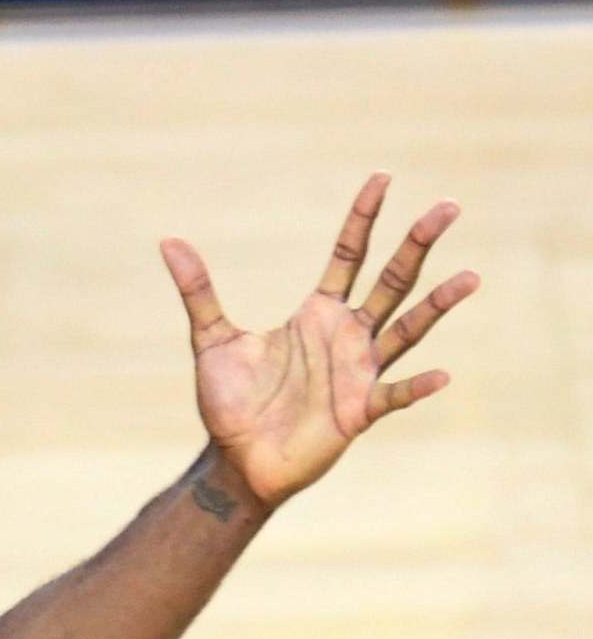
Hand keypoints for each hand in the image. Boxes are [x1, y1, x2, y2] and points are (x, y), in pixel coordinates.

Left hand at [162, 174, 478, 507]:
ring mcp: (358, 372)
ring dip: (437, 306)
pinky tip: (441, 374)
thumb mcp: (211, 339)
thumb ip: (198, 291)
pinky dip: (416, 386)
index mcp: (317, 314)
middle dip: (417, 244)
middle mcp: (347, 336)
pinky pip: (394, 395)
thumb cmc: (231, 403)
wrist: (236, 460)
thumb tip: (168, 240)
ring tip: (471, 277)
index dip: (363, 217)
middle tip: (447, 206)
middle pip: (391, 281)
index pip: (348, 254)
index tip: (382, 178)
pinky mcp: (359, 411)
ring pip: (406, 330)